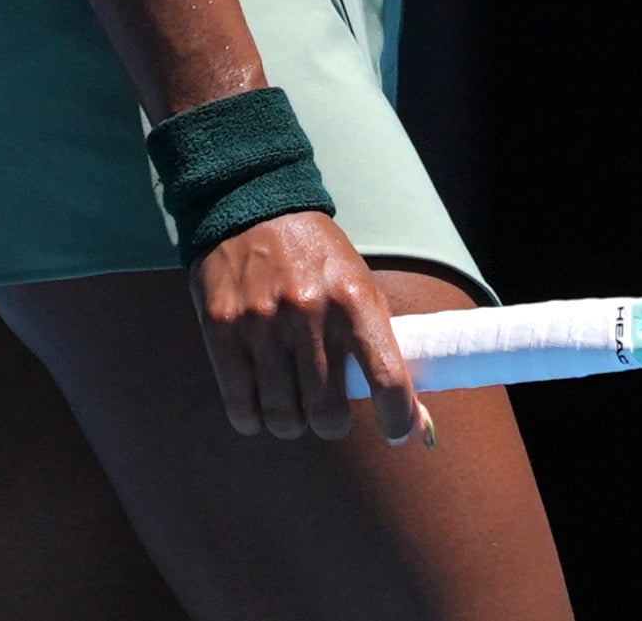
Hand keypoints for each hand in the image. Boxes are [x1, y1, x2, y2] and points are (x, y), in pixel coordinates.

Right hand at [189, 210, 424, 444]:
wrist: (252, 207)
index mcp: (355, 300)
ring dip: (292, 424)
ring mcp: (263, 323)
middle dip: (331, 424)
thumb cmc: (318, 258)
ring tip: (292, 407)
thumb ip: (384, 349)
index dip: (399, 419)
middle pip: (327, 412)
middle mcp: (310, 313)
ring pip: (283, 417)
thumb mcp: (360, 287)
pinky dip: (253, 419)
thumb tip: (418, 425)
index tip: (399, 433)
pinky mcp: (222, 330)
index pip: (387, 377)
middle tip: (328, 414)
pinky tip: (259, 408)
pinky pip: (240, 406)